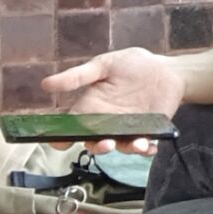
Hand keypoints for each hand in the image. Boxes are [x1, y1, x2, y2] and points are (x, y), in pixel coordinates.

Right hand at [40, 48, 185, 152]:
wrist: (167, 69)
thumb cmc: (132, 64)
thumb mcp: (103, 65)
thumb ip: (78, 76)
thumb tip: (46, 84)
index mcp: (91, 106)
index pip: (71, 126)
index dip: (61, 136)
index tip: (58, 141)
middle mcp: (106, 120)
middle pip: (94, 141)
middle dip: (97, 146)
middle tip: (104, 142)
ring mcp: (126, 127)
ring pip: (119, 146)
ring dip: (124, 149)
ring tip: (135, 144)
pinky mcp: (147, 130)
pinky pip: (144, 145)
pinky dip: (146, 149)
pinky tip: (150, 146)